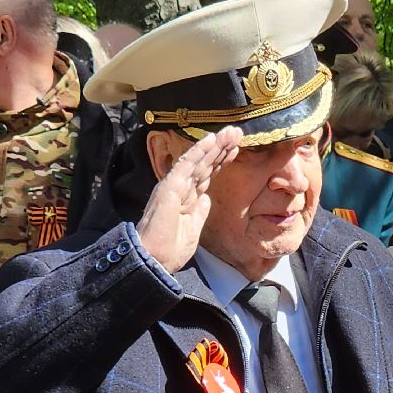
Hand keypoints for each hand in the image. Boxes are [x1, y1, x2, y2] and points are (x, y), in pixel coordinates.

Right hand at [136, 126, 244, 272]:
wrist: (154, 260)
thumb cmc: (169, 249)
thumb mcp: (193, 229)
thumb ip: (200, 212)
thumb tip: (206, 198)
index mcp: (187, 198)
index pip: (207, 174)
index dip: (221, 160)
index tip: (236, 148)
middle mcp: (180, 188)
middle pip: (205, 163)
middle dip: (222, 148)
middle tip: (238, 133)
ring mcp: (174, 185)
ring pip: (198, 160)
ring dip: (215, 145)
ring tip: (231, 132)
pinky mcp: (169, 187)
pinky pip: (186, 165)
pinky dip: (199, 151)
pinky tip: (211, 139)